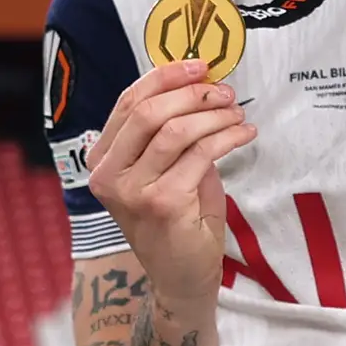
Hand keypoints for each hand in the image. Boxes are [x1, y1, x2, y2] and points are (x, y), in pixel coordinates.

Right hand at [86, 59, 257, 300]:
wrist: (181, 278)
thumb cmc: (177, 220)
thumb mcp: (163, 170)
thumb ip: (168, 132)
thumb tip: (200, 86)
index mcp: (101, 160)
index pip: (128, 103)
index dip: (165, 77)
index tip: (199, 67)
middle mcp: (108, 174)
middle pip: (148, 112)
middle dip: (191, 94)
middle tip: (224, 92)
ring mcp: (132, 190)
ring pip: (175, 130)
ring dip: (213, 115)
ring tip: (236, 114)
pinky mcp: (163, 203)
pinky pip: (201, 154)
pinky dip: (228, 138)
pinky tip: (244, 134)